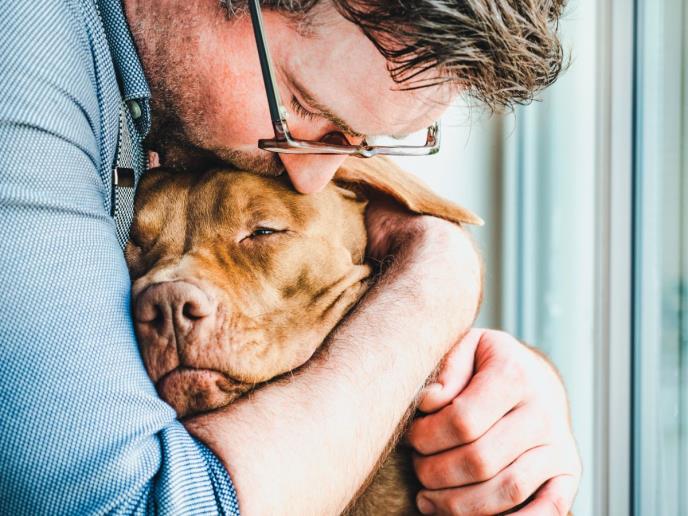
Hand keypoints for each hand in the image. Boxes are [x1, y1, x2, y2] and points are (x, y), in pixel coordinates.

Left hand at [408, 329, 580, 514]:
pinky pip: (548, 511)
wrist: (534, 375)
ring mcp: (558, 446)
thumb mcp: (464, 347)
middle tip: (417, 467)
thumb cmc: (486, 364)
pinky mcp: (567, 473)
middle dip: (434, 472)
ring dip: (458, 504)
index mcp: (514, 375)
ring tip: (428, 497)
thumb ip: (445, 370)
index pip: (462, 420)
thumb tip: (429, 402)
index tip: (411, 437)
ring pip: (506, 491)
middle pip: (480, 460)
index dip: (426, 437)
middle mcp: (543, 412)